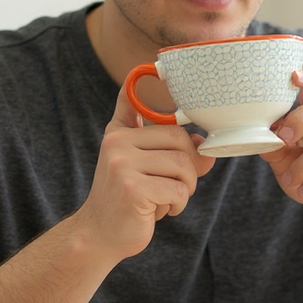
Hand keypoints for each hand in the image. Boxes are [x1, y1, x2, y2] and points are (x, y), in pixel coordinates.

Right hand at [76, 85, 215, 260]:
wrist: (99, 235)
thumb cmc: (126, 200)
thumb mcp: (138, 166)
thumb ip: (167, 149)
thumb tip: (203, 145)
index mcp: (118, 133)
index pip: (140, 102)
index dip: (146, 81)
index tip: (157, 67)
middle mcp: (117, 144)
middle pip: (178, 139)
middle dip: (189, 165)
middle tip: (179, 185)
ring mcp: (122, 165)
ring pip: (182, 165)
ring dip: (185, 188)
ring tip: (167, 199)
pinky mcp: (132, 189)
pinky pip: (177, 189)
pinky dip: (177, 204)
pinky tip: (162, 211)